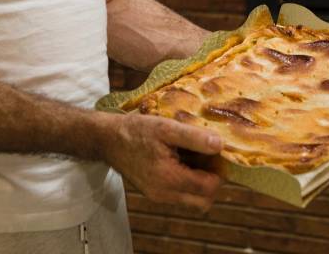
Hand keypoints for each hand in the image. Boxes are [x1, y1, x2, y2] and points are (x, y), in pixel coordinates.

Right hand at [102, 113, 223, 211]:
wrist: (108, 139)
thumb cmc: (136, 131)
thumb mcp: (166, 127)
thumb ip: (194, 137)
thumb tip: (220, 145)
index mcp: (169, 179)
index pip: (209, 188)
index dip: (218, 171)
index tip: (216, 152)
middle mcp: (164, 194)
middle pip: (204, 201)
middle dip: (212, 181)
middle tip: (207, 157)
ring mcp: (158, 197)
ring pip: (193, 201)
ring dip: (200, 183)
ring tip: (193, 157)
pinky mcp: (154, 194)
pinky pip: (180, 196)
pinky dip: (187, 183)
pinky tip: (180, 161)